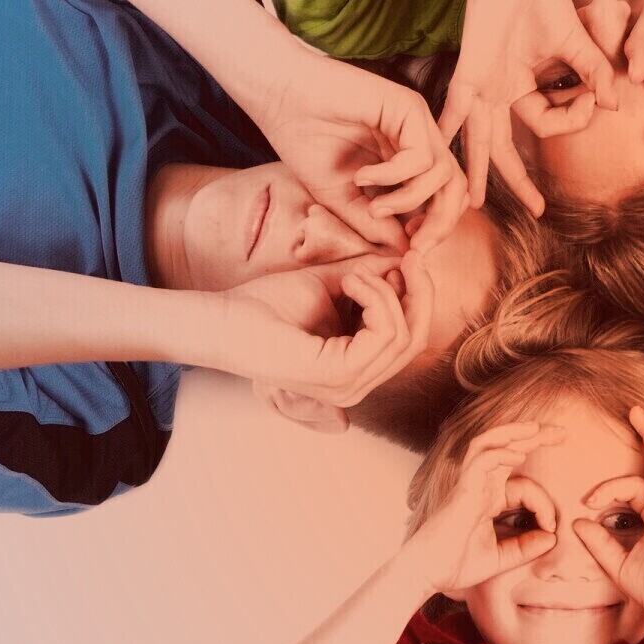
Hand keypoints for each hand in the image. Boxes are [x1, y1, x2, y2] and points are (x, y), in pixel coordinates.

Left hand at [213, 251, 433, 407]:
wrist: (223, 316)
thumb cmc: (264, 304)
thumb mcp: (331, 284)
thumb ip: (369, 278)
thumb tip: (405, 261)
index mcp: (355, 369)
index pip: (410, 338)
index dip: (417, 297)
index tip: (407, 259)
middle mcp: (355, 386)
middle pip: (416, 340)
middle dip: (421, 293)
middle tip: (411, 257)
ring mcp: (347, 387)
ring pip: (404, 335)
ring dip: (386, 291)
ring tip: (353, 274)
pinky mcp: (337, 376)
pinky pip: (385, 334)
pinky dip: (375, 298)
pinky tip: (349, 283)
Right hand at [247, 50, 465, 254]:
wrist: (278, 99)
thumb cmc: (305, 143)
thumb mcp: (342, 198)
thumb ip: (374, 222)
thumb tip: (407, 249)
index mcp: (408, 159)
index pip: (443, 197)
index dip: (436, 228)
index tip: (411, 250)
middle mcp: (419, 139)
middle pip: (455, 187)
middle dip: (441, 223)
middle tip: (415, 244)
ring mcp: (416, 122)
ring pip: (445, 174)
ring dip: (410, 201)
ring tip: (373, 205)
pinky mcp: (408, 107)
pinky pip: (421, 156)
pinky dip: (394, 176)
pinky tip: (362, 176)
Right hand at [404, 423, 566, 594]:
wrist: (426, 574)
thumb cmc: (455, 564)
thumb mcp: (500, 558)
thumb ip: (526, 548)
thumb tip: (553, 539)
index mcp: (489, 498)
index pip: (525, 486)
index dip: (545, 504)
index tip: (553, 528)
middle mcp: (480, 486)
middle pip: (506, 448)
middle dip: (534, 437)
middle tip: (562, 432)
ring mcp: (469, 485)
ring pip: (488, 444)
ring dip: (512, 432)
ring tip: (537, 427)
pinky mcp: (462, 491)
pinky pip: (480, 462)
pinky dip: (499, 454)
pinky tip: (518, 455)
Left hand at [443, 0, 616, 214]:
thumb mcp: (573, 42)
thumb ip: (593, 72)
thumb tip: (616, 103)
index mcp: (522, 85)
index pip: (548, 122)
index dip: (576, 117)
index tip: (596, 98)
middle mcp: (499, 92)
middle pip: (506, 148)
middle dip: (519, 182)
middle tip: (536, 210)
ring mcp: (482, 85)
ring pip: (479, 139)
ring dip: (476, 172)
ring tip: (470, 203)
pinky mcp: (470, 71)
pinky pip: (454, 107)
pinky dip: (445, 129)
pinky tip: (436, 151)